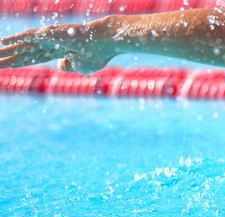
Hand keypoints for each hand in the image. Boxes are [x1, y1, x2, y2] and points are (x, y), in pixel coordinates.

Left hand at [0, 21, 116, 73]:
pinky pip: (27, 37)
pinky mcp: (48, 32)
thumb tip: (58, 64)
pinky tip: (1, 42)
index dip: (20, 62)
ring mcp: (48, 37)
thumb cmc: (98, 55)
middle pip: (24, 52)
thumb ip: (68, 67)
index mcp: (59, 52)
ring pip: (22, 45)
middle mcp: (50, 43)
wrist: (105, 41)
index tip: (7, 66)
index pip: (33, 58)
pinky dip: (14, 39)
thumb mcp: (82, 68)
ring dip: (7, 51)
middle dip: (9, 58)